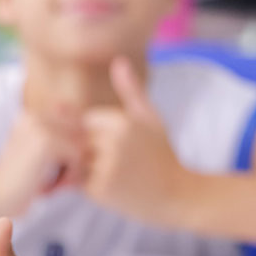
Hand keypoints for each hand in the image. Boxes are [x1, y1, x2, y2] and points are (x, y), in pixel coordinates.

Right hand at [0, 104, 88, 219]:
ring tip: (56, 185)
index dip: (72, 149)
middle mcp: (34, 116)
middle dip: (76, 158)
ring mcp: (39, 127)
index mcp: (30, 117)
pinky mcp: (46, 142)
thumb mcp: (39, 162)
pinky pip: (77, 155)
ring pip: (80, 143)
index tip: (59, 172)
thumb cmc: (17, 187)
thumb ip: (59, 145)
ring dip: (75, 168)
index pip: (73, 123)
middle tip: (60, 181)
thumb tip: (89, 139)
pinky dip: (71, 175)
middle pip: (79, 132)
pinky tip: (53, 188)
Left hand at [83, 57, 190, 223]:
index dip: (90, 132)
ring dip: (84, 170)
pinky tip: (114, 188)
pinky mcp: (101, 189)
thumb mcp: (151, 118)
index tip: (106, 143)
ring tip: (115, 175)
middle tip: (112, 162)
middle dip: (83, 151)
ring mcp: (106, 166)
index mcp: (123, 121)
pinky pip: (80, 184)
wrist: (179, 195)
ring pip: (75, 163)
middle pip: (76, 141)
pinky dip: (89, 187)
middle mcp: (113, 142)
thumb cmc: (163, 155)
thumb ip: (130, 91)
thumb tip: (119, 60)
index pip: (84, 120)